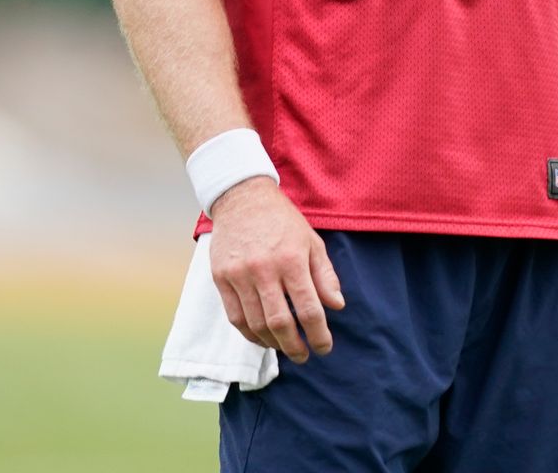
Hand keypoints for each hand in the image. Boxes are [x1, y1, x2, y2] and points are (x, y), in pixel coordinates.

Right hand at [207, 176, 343, 360]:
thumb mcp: (312, 242)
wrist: (243, 199)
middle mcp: (264, 270)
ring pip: (255, 323)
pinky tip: (262, 339)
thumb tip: (336, 306)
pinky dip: (249, 334)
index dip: (318, 333)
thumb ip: (325, 275)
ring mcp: (239, 276)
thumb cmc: (283, 222)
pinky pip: (235, 317)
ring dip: (272, 343)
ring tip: (285, 348)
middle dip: (295, 345)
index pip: (308, 308)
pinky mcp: (221, 279)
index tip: (325, 348)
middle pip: (280, 322)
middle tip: (305, 356)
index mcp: (292, 260)